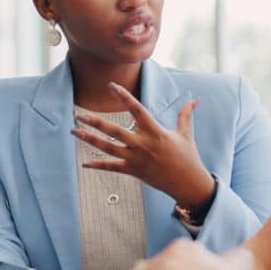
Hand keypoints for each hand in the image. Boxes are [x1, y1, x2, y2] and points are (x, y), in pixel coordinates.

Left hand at [71, 82, 214, 206]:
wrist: (188, 184)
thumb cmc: (188, 157)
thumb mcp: (186, 134)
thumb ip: (185, 115)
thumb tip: (195, 100)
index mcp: (155, 131)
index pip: (136, 110)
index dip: (124, 97)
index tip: (111, 86)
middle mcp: (142, 144)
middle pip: (114, 131)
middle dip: (95, 123)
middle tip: (79, 115)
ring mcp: (136, 159)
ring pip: (108, 148)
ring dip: (90, 140)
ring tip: (75, 132)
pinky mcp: (133, 171)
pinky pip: (112, 167)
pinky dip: (98, 165)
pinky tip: (85, 162)